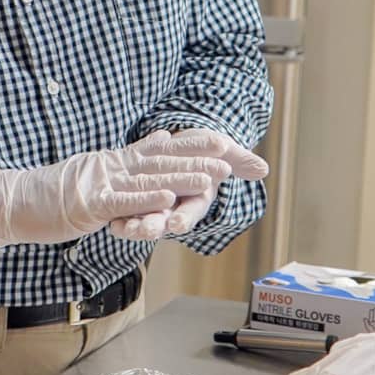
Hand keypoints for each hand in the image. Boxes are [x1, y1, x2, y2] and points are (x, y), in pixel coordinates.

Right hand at [0, 130, 248, 245]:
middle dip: (201, 160)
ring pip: (149, 179)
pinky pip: (121, 201)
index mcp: (116, 161)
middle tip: (235, 158)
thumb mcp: (97, 171)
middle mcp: (113, 166)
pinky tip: (168, 200)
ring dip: (183, 178)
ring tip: (214, 177)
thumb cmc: (51, 193)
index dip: (196, 144)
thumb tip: (160, 138)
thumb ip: (131, 157)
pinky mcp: (87, 204)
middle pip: (163, 160)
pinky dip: (146, 200)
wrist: (11, 199)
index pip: (163, 148)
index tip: (227, 139)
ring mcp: (100, 184)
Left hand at [106, 130, 268, 241]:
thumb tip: (263, 168)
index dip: (185, 217)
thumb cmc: (204, 149)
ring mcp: (156, 206)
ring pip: (144, 220)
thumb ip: (239, 160)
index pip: (192, 210)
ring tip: (124, 229)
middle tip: (146, 231)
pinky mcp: (138, 201)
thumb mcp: (222, 149)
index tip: (179, 223)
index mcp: (196, 196)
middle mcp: (176, 206)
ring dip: (134, 226)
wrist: (181, 143)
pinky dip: (119, 219)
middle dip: (155, 226)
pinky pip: (127, 213)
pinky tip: (111, 223)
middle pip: (165, 220)